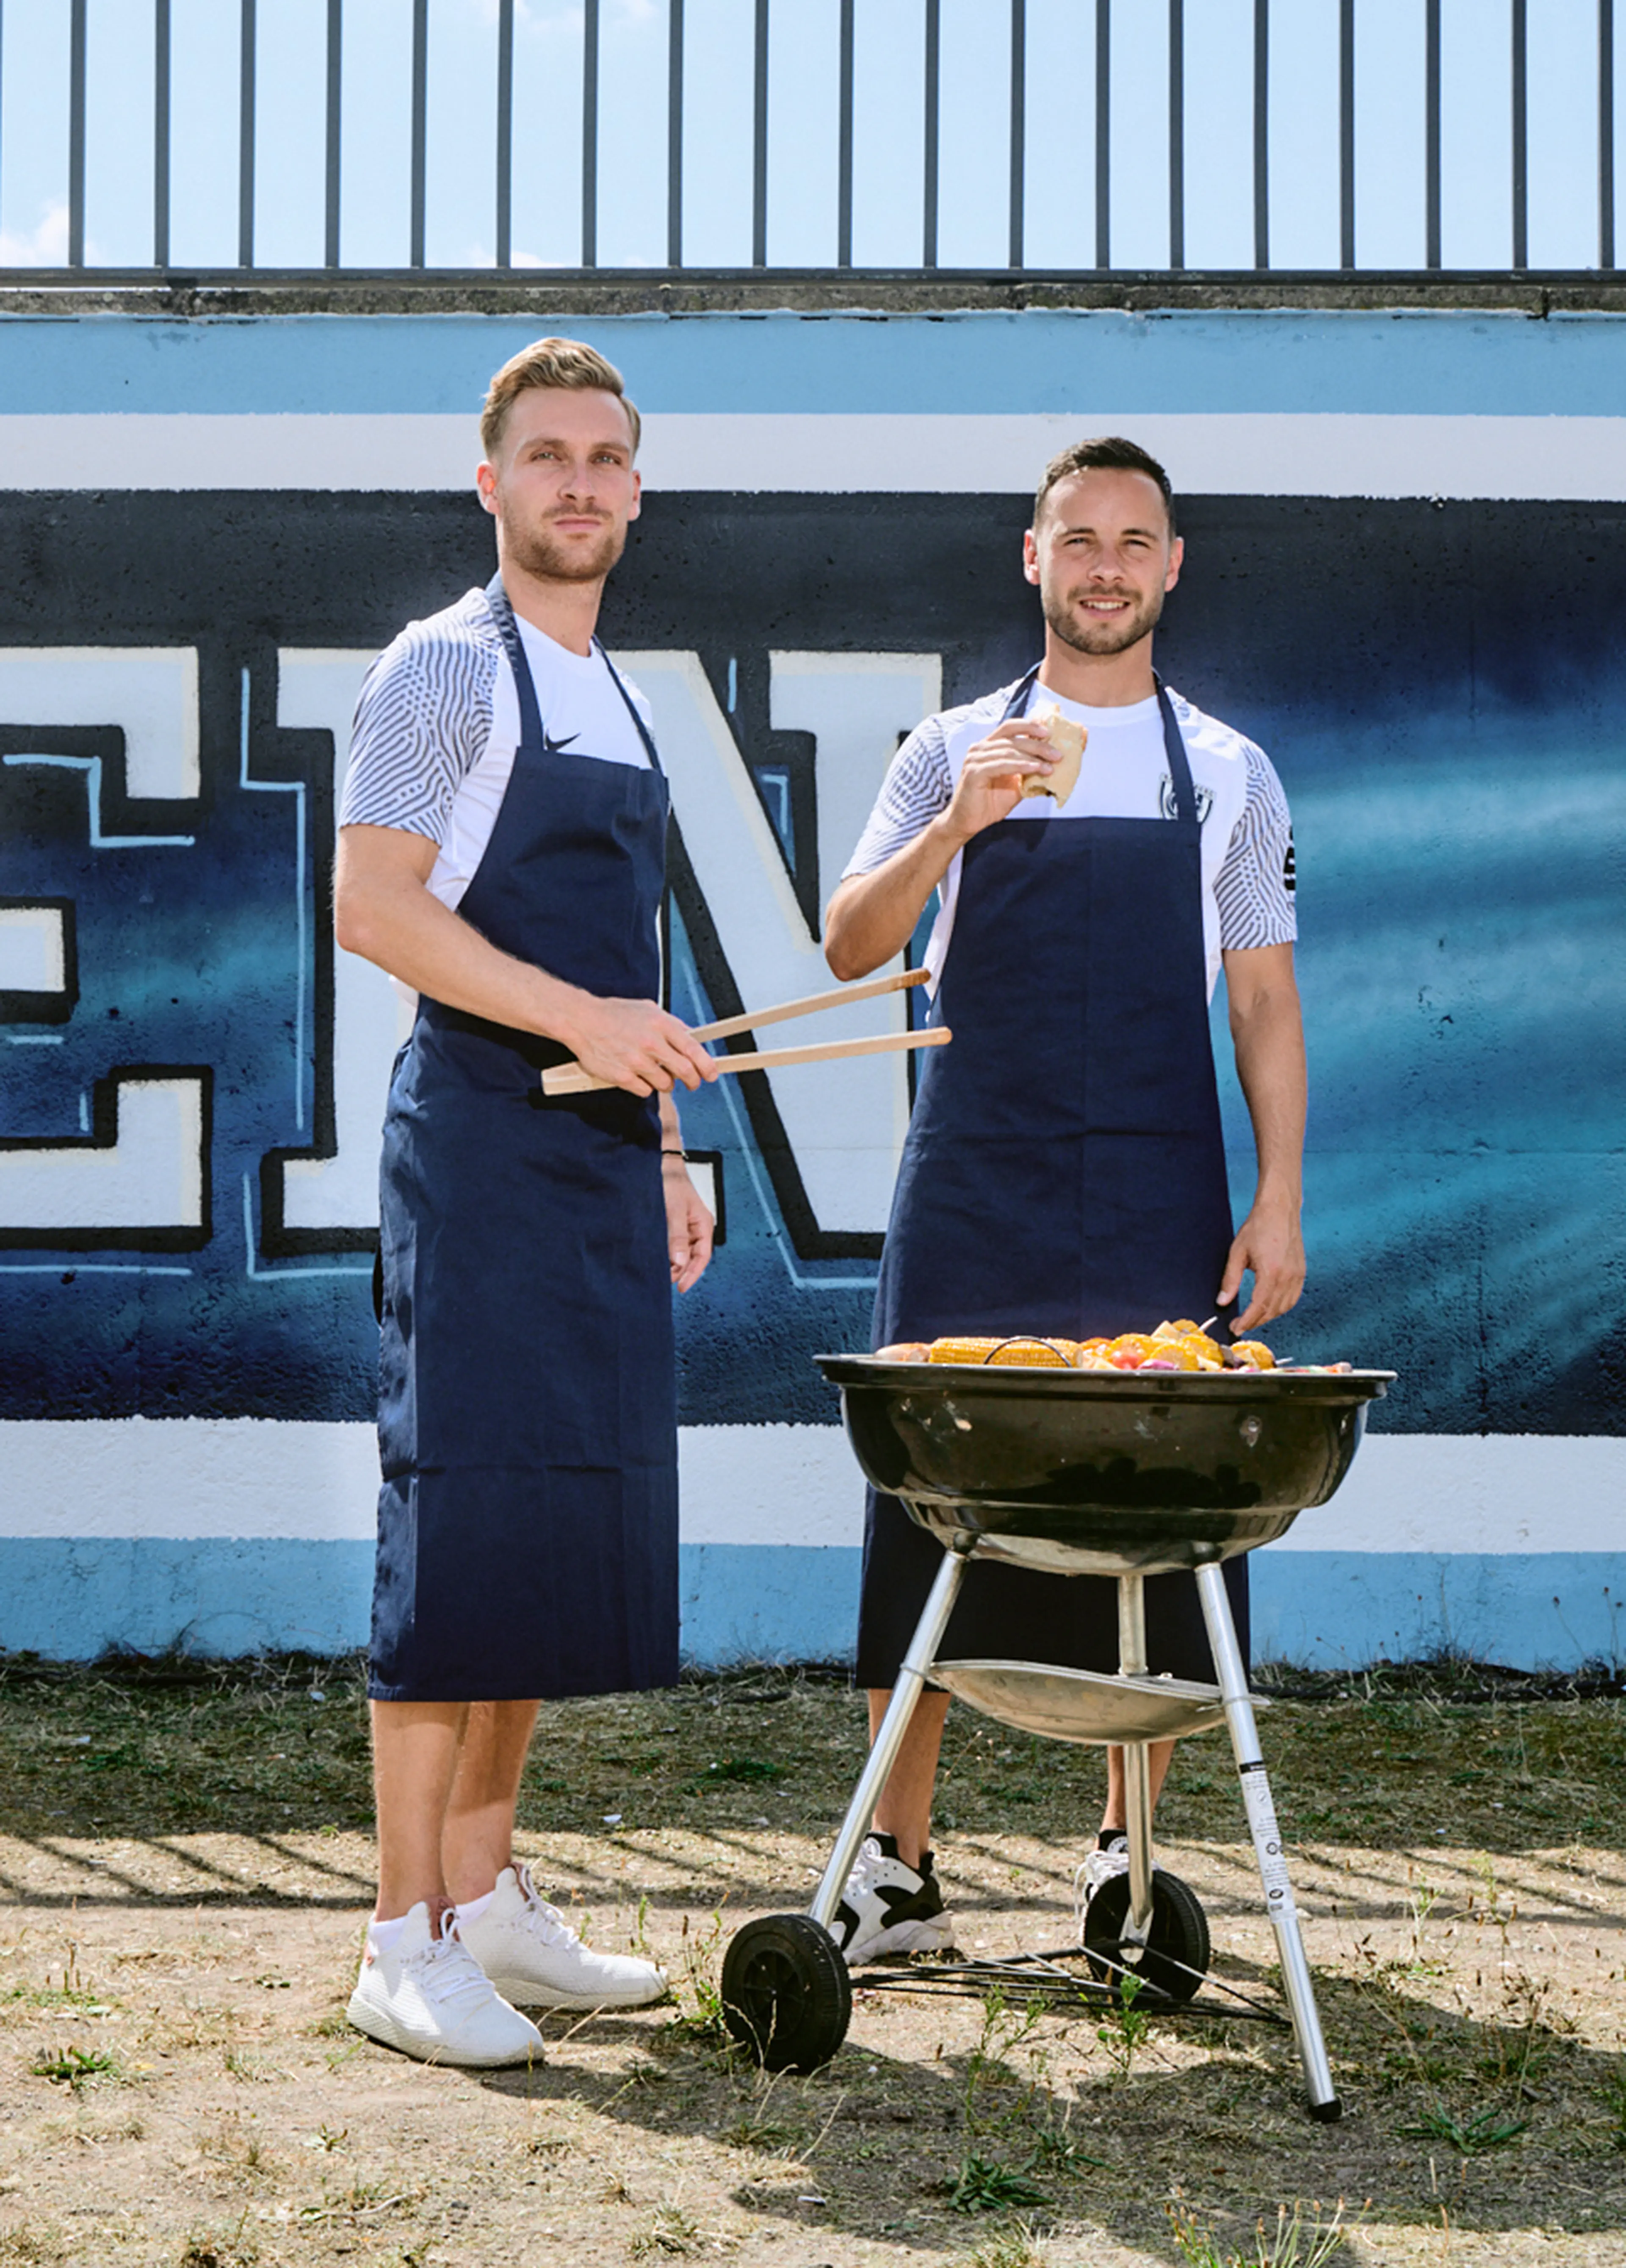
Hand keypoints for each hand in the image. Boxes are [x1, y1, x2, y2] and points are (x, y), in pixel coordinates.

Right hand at [562, 996, 718, 1097]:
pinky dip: (644, 1087)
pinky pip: (645, 1091)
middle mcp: (651, 1043)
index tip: (712, 1073)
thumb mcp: (648, 1009)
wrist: (582, 1021)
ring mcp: (636, 1061)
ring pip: (665, 1084)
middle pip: (685, 1071)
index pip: (693, 1049)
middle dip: (692, 1081)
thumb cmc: (614, 1014)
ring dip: (665, 1083)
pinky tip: (637, 1075)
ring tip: (655, 1073)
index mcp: (660, 1024)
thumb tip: (692, 1036)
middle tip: (692, 1083)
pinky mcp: (622, 1076)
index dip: (707, 1065)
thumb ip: (672, 1024)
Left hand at [663, 1158, 713, 1290]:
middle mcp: (694, 1228)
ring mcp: (682, 1228)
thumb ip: (676, 1234)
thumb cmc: (670, 1180)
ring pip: (679, 1253)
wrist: (658, 1163)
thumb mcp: (674, 1208)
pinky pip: (669, 1245)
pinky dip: (664, 1254)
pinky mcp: (669, 1226)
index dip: (692, 1273)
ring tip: (657, 1273)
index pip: (702, 1256)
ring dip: (671, 1264)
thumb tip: (678, 1260)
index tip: (680, 1286)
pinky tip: (654, 1259)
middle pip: (690, 1257)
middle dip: (680, 1271)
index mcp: (703, 1224)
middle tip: (663, 1281)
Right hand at [943, 716, 1058, 844]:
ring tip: (1051, 765)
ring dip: (1033, 757)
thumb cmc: (989, 803)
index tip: (1050, 731)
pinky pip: (1001, 765)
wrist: (968, 822)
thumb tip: (1053, 764)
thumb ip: (1029, 771)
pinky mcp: (974, 772)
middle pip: (1013, 738)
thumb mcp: (1016, 785)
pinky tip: (1035, 768)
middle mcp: (980, 748)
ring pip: (1009, 750)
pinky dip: (1020, 766)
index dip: (1030, 726)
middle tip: (1057, 754)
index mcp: (989, 747)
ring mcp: (975, 759)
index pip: (1010, 728)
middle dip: (1038, 745)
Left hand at [1218, 1193, 1305, 1335]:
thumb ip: (1230, 1280)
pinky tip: (1270, 1307)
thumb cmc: (1258, 1227)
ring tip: (1253, 1318)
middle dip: (1255, 1322)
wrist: (1280, 1210)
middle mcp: (1288, 1277)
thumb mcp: (1237, 1253)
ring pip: (1284, 1307)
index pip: (1259, 1307)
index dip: (1247, 1322)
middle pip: (1272, 1311)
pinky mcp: (1301, 1272)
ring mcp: (1297, 1275)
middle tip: (1240, 1326)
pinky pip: (1293, 1298)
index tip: (1235, 1329)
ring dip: (1268, 1316)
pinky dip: (1281, 1307)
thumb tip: (1222, 1302)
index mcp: (1271, 1272)